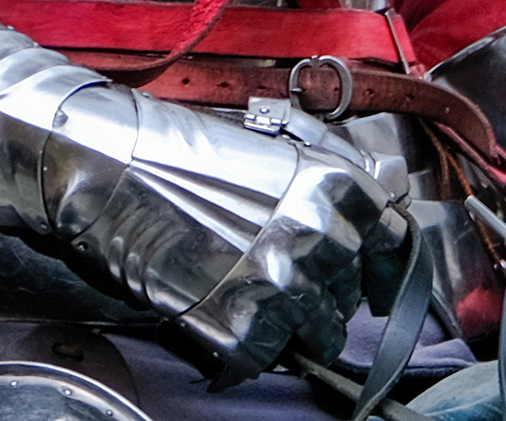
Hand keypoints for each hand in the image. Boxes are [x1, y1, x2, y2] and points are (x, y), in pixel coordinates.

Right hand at [43, 86, 414, 381]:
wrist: (109, 169)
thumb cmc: (177, 149)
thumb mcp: (270, 148)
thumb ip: (325, 180)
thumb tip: (368, 206)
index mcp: (335, 186)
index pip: (395, 243)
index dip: (381, 269)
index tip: (372, 285)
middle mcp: (322, 237)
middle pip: (350, 296)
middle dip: (321, 296)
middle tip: (275, 283)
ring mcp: (285, 287)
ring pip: (318, 335)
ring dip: (290, 328)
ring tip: (246, 302)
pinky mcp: (244, 329)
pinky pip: (266, 357)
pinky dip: (245, 348)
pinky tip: (215, 315)